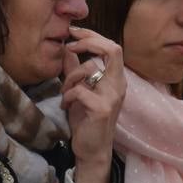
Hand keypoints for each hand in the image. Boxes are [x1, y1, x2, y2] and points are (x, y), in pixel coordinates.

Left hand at [61, 26, 124, 182]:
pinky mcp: (102, 109)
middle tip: (69, 46)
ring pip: (89, 68)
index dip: (93, 35)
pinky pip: (80, 90)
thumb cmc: (86, 120)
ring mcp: (112, 97)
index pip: (112, 47)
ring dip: (69, 77)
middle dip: (88, 41)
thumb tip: (66, 49)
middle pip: (112, 49)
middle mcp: (118, 85)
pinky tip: (66, 105)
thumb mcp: (78, 90)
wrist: (91, 150)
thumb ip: (74, 70)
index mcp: (115, 79)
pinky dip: (68, 95)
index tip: (73, 32)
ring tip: (64, 92)